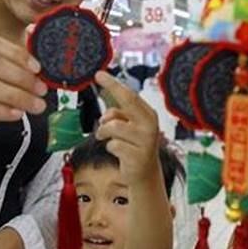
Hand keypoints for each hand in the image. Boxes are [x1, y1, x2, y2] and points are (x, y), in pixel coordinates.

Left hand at [93, 71, 160, 186]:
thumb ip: (118, 117)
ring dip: (104, 132)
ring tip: (105, 137)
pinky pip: (112, 145)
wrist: (144, 174)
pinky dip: (110, 147)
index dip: (114, 84)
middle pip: (128, 101)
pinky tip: (118, 152)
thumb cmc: (134, 146)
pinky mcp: (137, 156)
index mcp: (148, 115)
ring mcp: (145, 141)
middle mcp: (149, 125)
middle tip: (98, 76)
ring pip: (113, 126)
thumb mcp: (128, 127)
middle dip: (113, 87)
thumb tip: (105, 116)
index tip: (99, 74)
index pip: (130, 95)